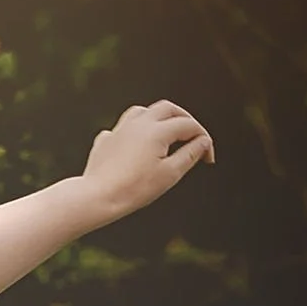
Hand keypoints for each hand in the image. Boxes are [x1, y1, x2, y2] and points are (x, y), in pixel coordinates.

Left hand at [79, 101, 214, 221]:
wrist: (98, 197)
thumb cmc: (134, 188)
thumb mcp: (170, 174)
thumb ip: (190, 154)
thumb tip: (203, 142)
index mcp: (157, 130)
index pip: (189, 125)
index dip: (203, 139)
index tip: (207, 157)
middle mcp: (138, 123)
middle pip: (168, 108)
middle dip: (185, 119)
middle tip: (194, 134)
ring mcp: (119, 129)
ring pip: (143, 111)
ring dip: (159, 118)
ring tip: (167, 132)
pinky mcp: (106, 140)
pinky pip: (123, 126)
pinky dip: (136, 130)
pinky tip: (137, 143)